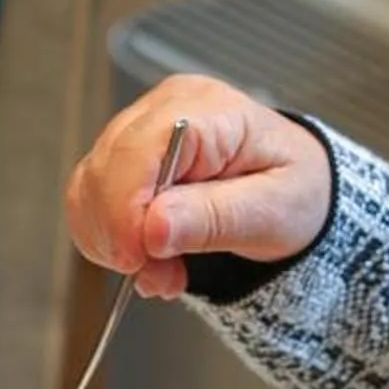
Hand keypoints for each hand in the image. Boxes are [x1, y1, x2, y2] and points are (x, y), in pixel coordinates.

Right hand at [67, 75, 331, 297]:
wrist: (300, 190)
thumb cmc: (295, 190)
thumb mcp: (274, 211)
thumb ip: (214, 218)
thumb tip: (153, 228)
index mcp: (206, 110)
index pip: (137, 151)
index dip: (124, 210)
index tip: (136, 260)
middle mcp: (163, 111)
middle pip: (103, 170)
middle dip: (121, 236)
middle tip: (159, 278)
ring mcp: (138, 133)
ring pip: (88, 189)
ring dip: (115, 244)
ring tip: (164, 272)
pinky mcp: (124, 161)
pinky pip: (91, 202)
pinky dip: (111, 241)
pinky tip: (150, 258)